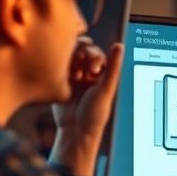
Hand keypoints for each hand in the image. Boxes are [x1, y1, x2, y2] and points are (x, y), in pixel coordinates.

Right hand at [51, 39, 124, 175]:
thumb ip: (112, 66)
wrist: (75, 130)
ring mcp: (71, 76)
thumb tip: (120, 45)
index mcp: (101, 74)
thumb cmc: (95, 112)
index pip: (97, 53)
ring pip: (69, 56)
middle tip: (84, 68)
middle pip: (83, 51)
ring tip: (74, 73)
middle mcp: (86, 73)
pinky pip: (57, 65)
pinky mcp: (58, 81)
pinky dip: (60, 66)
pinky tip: (62, 75)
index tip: (94, 70)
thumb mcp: (106, 88)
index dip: (95, 55)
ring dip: (72, 59)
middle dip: (84, 54)